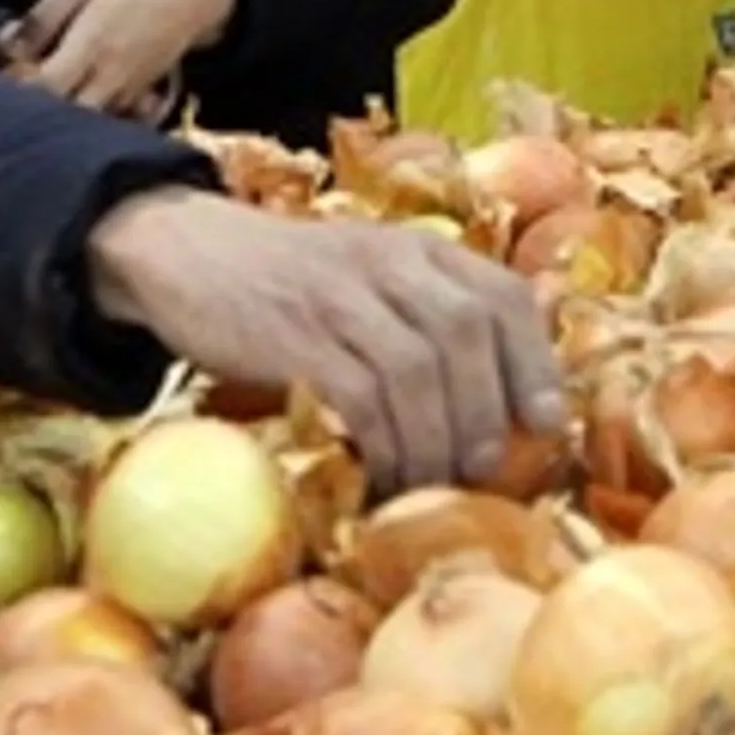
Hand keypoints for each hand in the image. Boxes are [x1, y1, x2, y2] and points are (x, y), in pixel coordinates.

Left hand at [7, 0, 234, 118]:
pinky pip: (102, 122)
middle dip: (35, 110)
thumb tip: (5, 50)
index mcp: (92, 46)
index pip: (45, 89)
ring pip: (81, 126)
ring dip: (58, 115)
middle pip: (61, 118)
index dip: (18, 89)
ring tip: (49, 88)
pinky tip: (75, 92)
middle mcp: (109, 79)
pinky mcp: (134, 101)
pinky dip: (82, 117)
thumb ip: (42, 18)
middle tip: (24, 86)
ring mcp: (124, 95)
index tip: (7, 72)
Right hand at [87, 190, 566, 495]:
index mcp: (420, 249)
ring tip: (433, 485)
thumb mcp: (371, 279)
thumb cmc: (292, 285)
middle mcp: (389, 262)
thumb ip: (428, 317)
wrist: (186, 252)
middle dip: (488, 411)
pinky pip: (358, 396)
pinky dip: (380, 446)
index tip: (547, 424)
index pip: (503, 295)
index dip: (535, 362)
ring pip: (418, 370)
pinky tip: (379, 479)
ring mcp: (341, 296)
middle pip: (468, 333)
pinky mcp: (293, 336)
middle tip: (484, 470)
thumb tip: (501, 403)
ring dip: (435, 439)